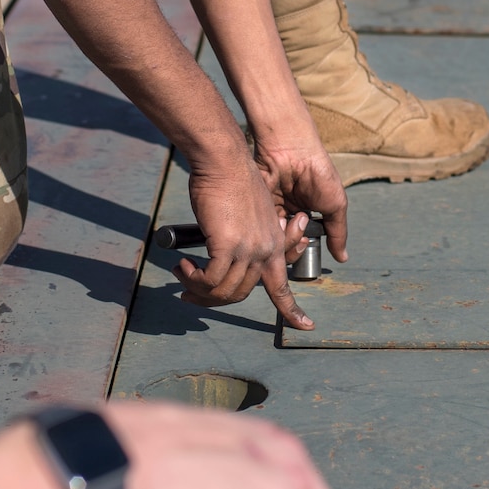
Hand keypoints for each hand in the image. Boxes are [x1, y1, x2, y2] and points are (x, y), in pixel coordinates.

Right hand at [177, 156, 313, 327]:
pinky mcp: (228, 246)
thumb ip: (245, 239)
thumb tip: (224, 258)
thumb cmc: (231, 182)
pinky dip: (194, 279)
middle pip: (241, 294)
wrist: (225, 161)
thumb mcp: (248, 215)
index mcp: (274, 243)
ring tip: (182, 273)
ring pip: (223, 291)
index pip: (285, 286)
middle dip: (211, 300)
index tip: (306, 327)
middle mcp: (265, 250)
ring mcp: (249, 249)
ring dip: (197, 288)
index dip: (294, 311)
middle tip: (188, 293)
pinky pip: (210, 280)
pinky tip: (183, 266)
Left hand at [255, 137, 348, 268]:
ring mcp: (271, 212)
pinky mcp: (257, 207)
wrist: (294, 150)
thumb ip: (338, 233)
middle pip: (284, 246)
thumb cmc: (318, 172)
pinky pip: (262, 228)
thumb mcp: (335, 204)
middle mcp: (287, 215)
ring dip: (284, 237)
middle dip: (293, 246)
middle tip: (302, 234)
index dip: (304, 247)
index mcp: (304, 215)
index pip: (301, 243)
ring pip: (272, 240)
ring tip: (294, 221)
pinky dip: (272, 228)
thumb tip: (342, 257)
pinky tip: (281, 218)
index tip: (308, 239)